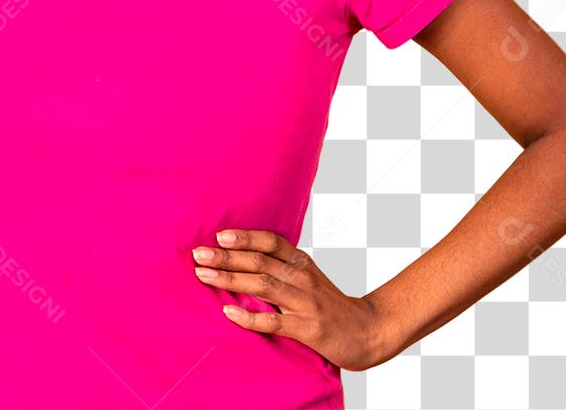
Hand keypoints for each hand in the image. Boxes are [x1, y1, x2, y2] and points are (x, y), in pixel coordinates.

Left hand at [191, 228, 389, 371]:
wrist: (366, 331)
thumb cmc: (328, 303)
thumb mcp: (307, 278)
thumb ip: (281, 267)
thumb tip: (241, 257)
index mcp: (301, 262)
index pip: (271, 241)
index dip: (245, 236)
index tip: (219, 235)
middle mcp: (302, 277)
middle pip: (260, 261)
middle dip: (226, 257)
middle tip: (198, 254)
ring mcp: (305, 302)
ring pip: (262, 285)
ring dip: (230, 279)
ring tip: (204, 276)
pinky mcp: (308, 328)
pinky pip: (273, 320)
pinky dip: (249, 316)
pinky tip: (228, 312)